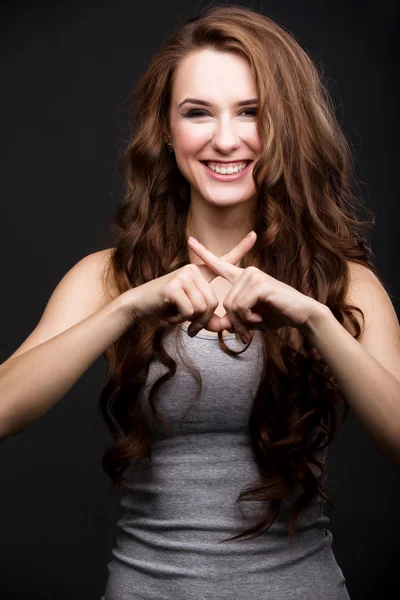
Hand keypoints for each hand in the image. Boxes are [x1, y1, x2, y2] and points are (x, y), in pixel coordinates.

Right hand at [122, 231, 256, 330]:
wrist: (138, 305)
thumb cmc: (165, 307)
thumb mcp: (189, 311)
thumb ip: (206, 318)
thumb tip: (221, 327)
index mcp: (199, 272)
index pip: (223, 260)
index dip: (240, 248)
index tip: (254, 234)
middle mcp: (193, 269)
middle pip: (213, 303)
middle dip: (203, 321)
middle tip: (190, 327)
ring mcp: (183, 276)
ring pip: (202, 308)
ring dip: (189, 320)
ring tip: (175, 314)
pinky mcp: (173, 286)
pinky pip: (189, 311)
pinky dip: (179, 319)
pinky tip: (169, 312)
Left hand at [187, 233, 321, 339]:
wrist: (301, 314)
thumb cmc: (277, 315)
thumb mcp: (250, 319)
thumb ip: (235, 320)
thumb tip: (221, 325)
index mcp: (243, 277)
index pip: (219, 264)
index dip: (203, 253)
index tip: (189, 240)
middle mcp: (247, 272)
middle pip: (226, 303)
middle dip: (235, 323)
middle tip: (246, 332)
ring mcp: (254, 276)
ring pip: (232, 306)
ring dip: (242, 322)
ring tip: (255, 324)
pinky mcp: (260, 284)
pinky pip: (241, 306)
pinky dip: (248, 318)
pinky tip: (259, 318)